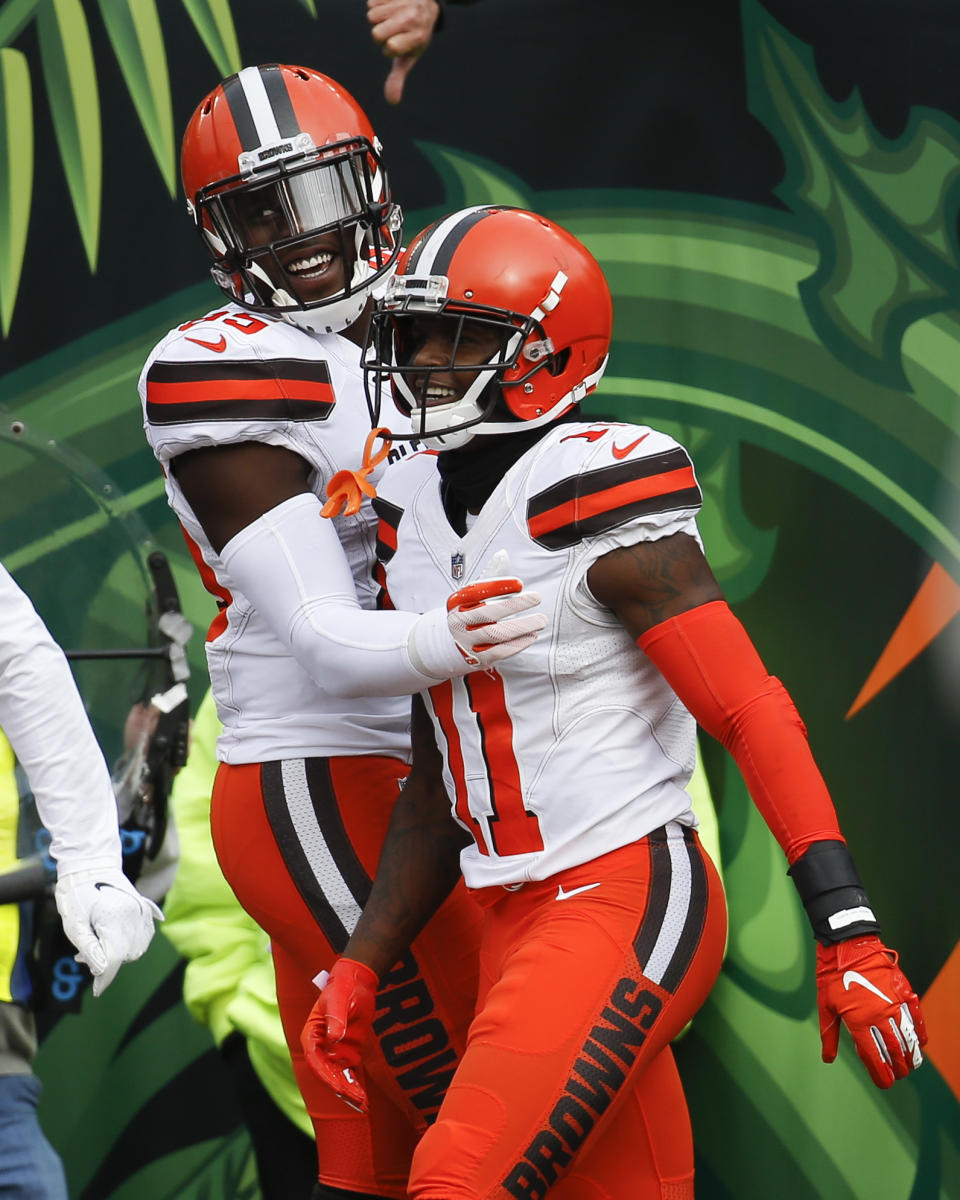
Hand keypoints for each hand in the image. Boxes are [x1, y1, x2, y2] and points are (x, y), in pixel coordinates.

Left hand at [54, 867, 163, 995]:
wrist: (89, 864)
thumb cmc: (76, 894)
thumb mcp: (74, 924)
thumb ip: (89, 949)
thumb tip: (102, 971)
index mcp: (115, 920)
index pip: (115, 959)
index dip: (105, 978)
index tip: (97, 991)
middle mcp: (134, 916)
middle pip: (128, 954)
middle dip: (109, 962)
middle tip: (83, 956)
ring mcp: (142, 910)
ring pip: (139, 946)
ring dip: (122, 952)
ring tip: (98, 943)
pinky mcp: (144, 906)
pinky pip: (148, 931)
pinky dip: (137, 941)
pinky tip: (125, 940)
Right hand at [301, 957, 378, 1111]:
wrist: (356, 981)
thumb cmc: (342, 986)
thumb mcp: (338, 998)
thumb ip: (336, 1017)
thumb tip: (334, 1039)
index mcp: (311, 1035)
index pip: (314, 1061)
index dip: (325, 1075)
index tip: (339, 1086)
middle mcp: (320, 1048)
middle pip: (327, 1074)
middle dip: (341, 1089)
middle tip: (358, 1100)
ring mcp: (334, 1052)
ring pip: (338, 1077)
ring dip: (349, 1092)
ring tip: (364, 1105)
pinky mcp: (348, 1052)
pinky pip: (349, 1073)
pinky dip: (355, 1086)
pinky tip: (364, 1099)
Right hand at [367, 0, 439, 103]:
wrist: (427, 5)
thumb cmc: (415, 36)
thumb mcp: (410, 57)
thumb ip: (398, 78)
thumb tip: (392, 102)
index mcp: (417, 37)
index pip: (389, 48)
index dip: (389, 49)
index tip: (399, 44)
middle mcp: (411, 19)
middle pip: (376, 34)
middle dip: (381, 35)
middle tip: (394, 31)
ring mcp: (403, 2)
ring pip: (372, 17)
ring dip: (378, 20)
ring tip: (392, 18)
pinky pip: (371, 3)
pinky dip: (377, 7)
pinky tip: (389, 7)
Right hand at [446, 550, 546, 667]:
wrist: (455, 643)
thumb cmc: (471, 611)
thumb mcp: (475, 593)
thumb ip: (490, 575)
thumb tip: (502, 555)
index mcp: (456, 602)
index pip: (475, 592)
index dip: (498, 586)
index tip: (519, 583)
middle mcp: (459, 622)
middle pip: (488, 613)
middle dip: (515, 605)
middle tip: (537, 597)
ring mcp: (468, 642)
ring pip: (496, 634)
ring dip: (522, 626)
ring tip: (541, 619)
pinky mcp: (479, 658)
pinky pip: (500, 651)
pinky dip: (518, 644)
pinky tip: (532, 635)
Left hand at [817, 935, 925, 1087]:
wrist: (848, 944)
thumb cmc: (832, 975)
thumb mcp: (825, 1005)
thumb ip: (829, 1035)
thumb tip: (828, 1059)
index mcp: (858, 1021)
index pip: (874, 1056)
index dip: (881, 1074)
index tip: (885, 1083)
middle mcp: (879, 1015)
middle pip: (895, 1050)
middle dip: (899, 1067)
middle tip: (900, 1075)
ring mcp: (894, 1003)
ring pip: (908, 1037)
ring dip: (912, 1054)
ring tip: (912, 1065)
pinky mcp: (903, 991)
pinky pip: (916, 1016)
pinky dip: (920, 1031)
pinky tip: (921, 1042)